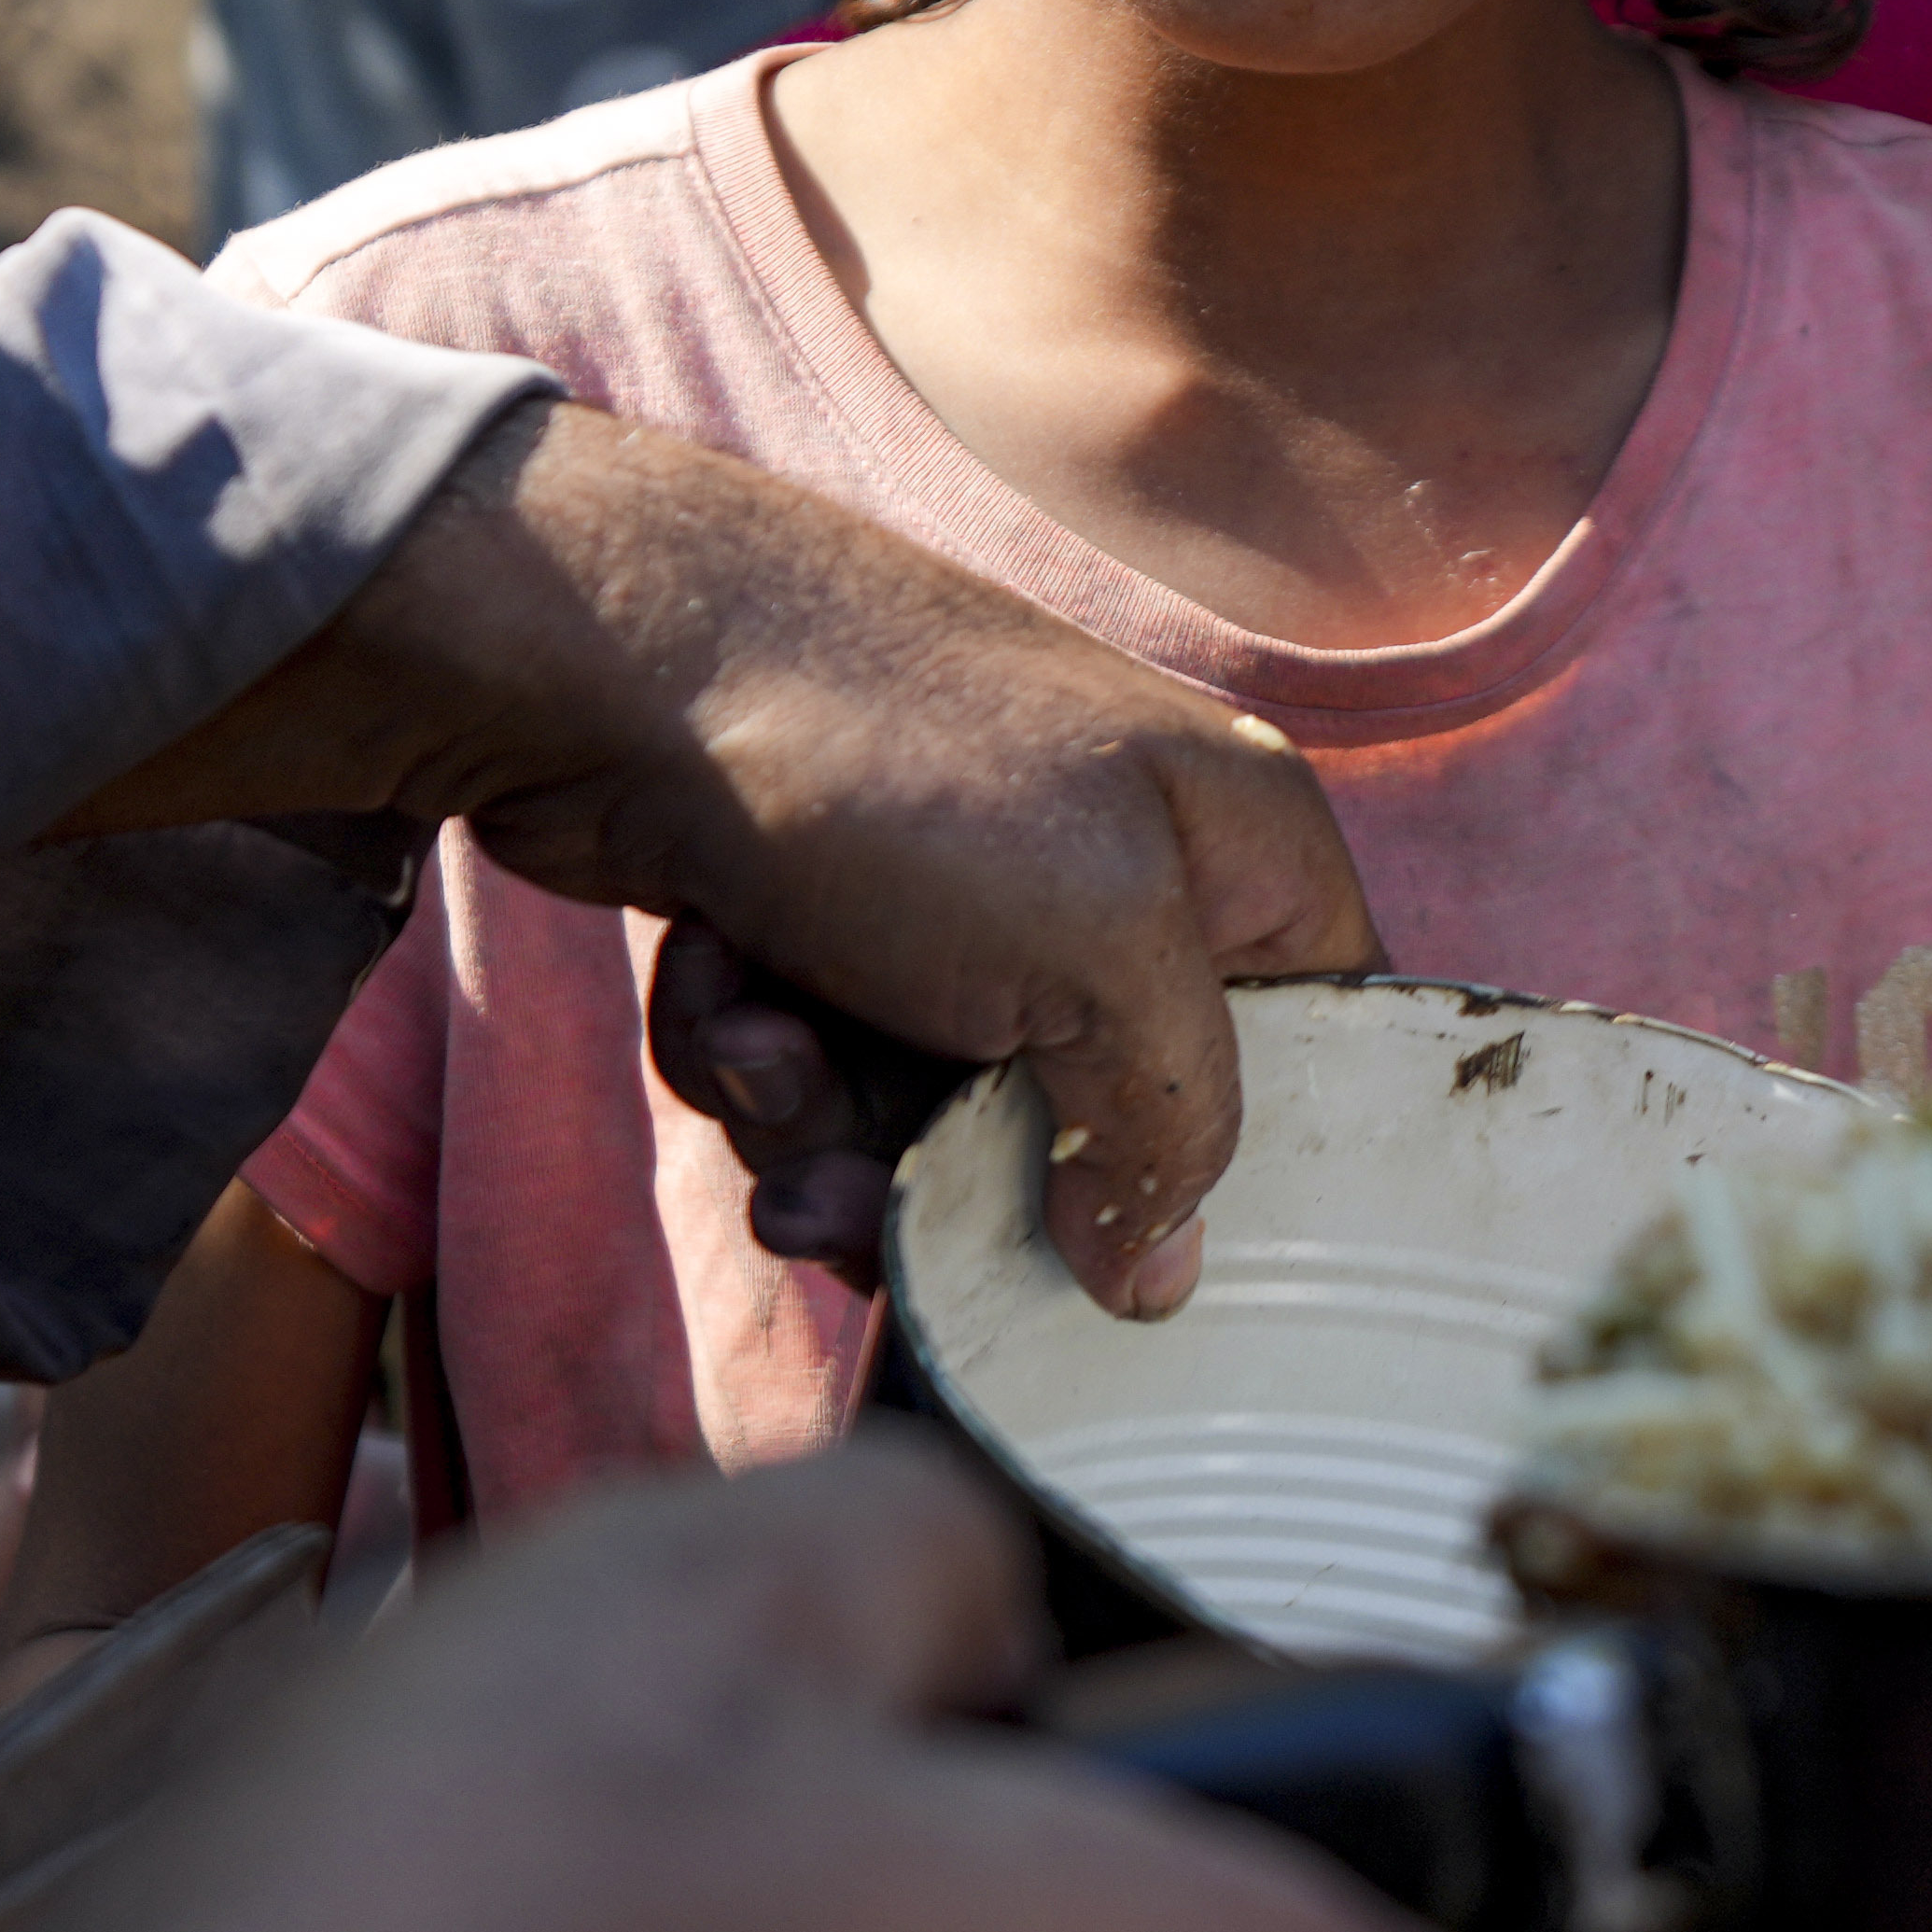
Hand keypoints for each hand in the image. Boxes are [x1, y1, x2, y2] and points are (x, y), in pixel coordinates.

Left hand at [73, 406, 1375, 1303]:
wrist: (618, 652)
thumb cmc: (898, 769)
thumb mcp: (1105, 951)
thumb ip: (1172, 1126)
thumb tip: (1159, 1279)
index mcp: (1244, 856)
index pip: (1313, 1070)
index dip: (1218, 1182)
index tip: (1109, 1258)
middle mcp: (1121, 876)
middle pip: (1083, 1135)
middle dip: (940, 1178)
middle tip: (843, 1191)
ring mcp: (970, 901)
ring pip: (925, 1124)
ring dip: (819, 1123)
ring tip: (758, 1042)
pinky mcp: (834, 921)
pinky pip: (818, 1073)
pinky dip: (751, 1051)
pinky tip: (714, 978)